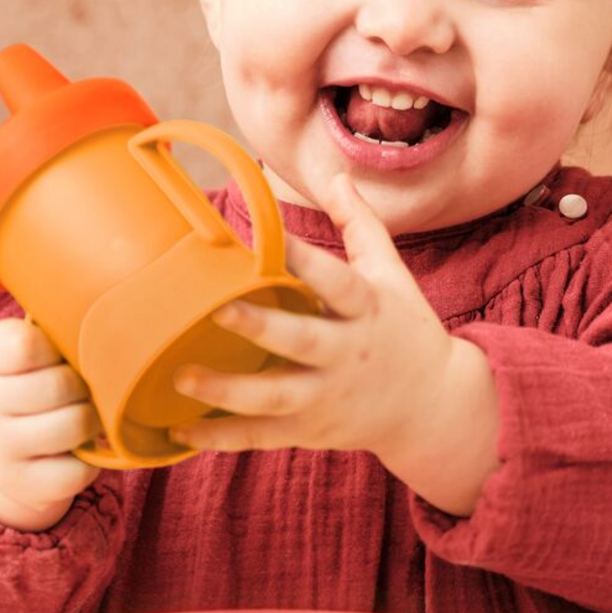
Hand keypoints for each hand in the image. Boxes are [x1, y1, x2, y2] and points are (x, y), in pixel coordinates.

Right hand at [0, 314, 104, 531]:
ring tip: (86, 413)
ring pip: (73, 426)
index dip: (56, 347)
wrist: (3, 446)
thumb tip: (104, 309)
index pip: (27, 344)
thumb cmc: (29, 379)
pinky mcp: (20, 484)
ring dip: (93, 419)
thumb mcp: (24, 343)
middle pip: (60, 385)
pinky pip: (77, 471)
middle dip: (84, 385)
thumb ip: (46, 324)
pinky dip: (89, 461)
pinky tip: (77, 449)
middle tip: (83, 387)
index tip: (57, 353)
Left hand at [167, 172, 495, 507]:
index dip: (301, 256)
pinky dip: (221, 437)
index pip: (334, 278)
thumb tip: (337, 175)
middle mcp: (347, 353)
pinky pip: (261, 436)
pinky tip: (179, 429)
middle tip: (216, 310)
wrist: (432, 406)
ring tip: (182, 374)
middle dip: (261, 327)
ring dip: (228, 390)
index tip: (265, 235)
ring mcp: (327, 396)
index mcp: (366, 308)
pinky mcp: (310, 429)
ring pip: (276, 396)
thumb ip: (361, 225)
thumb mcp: (391, 273)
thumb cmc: (403, 328)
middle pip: (303, 340)